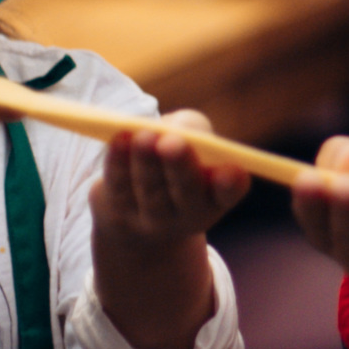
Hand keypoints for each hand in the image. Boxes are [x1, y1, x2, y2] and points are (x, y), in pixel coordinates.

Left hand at [88, 118, 251, 252]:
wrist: (137, 209)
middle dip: (179, 167)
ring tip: (144, 137)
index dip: (230, 184)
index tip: (230, 171)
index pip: (228, 193)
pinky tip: (120, 139)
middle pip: (186, 192)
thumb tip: (168, 128)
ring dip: (146, 162)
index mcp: (216, 197)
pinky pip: (118, 186)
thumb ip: (192, 128)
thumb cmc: (177, 162)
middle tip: (172, 143)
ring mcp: (151, 220)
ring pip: (150, 189)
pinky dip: (117, 162)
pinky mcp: (118, 215)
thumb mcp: (193, 141)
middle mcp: (188, 214)